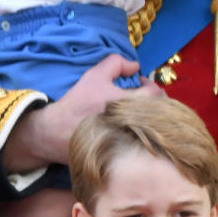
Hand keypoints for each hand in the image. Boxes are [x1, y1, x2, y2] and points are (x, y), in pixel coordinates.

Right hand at [1, 54, 157, 172]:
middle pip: (161, 112)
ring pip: (156, 127)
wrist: (56, 133)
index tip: (141, 85)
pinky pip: (146, 141)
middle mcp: (132, 122)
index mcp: (127, 103)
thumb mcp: (94, 76)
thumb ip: (116, 64)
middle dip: (156, 102)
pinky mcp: (127, 152)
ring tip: (138, 111)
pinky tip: (132, 126)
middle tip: (144, 97)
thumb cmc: (78, 103)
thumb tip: (136, 67)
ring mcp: (131, 139)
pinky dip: (144, 132)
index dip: (151, 85)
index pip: (155, 93)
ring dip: (151, 117)